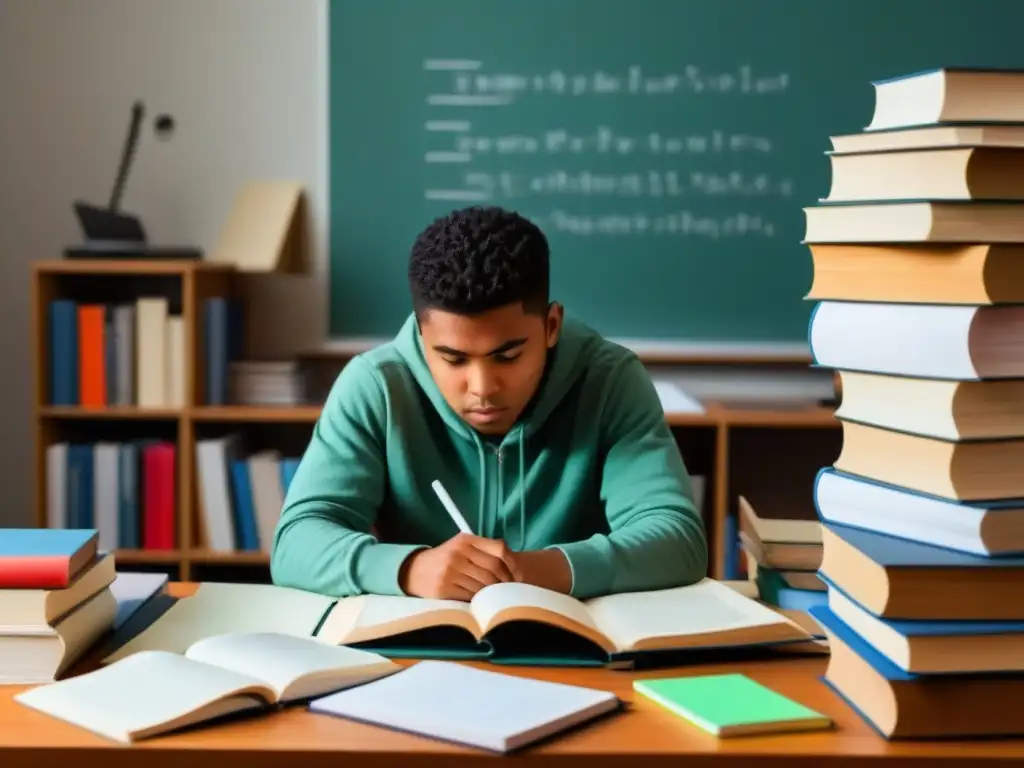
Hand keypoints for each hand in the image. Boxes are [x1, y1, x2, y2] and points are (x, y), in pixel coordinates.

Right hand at [398, 533, 522, 600]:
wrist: (413, 570)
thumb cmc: (444, 559)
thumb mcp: (460, 546)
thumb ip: (483, 549)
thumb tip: (511, 562)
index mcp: (465, 540)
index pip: (499, 549)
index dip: (512, 564)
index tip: (517, 575)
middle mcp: (458, 553)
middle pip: (493, 569)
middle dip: (505, 582)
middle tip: (509, 590)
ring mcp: (450, 571)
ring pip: (483, 585)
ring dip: (492, 593)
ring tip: (495, 596)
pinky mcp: (444, 588)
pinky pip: (470, 596)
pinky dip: (479, 600)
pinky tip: (481, 601)